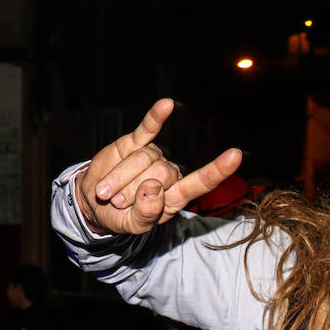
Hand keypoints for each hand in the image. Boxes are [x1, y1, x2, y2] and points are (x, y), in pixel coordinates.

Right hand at [75, 98, 241, 234]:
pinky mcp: (136, 142)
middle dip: (132, 190)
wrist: (94, 201)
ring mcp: (154, 156)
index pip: (201, 182)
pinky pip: (148, 128)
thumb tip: (153, 190)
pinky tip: (167, 104)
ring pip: (144, 159)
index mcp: (176, 197)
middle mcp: (169, 174)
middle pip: (161, 173)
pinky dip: (156, 117)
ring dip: (120, 179)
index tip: (234, 156)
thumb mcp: (133, 225)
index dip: (216, 170)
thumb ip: (146, 213)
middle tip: (118, 202)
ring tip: (108, 193)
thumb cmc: (119, 216)